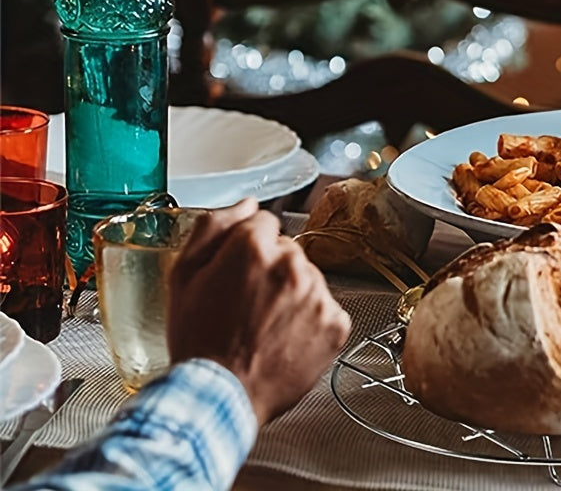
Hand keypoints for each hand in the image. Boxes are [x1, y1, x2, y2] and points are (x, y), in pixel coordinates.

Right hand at [167, 198, 350, 424]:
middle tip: (248, 304)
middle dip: (271, 269)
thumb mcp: (183, 277)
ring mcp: (317, 294)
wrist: (219, 398)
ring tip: (265, 325)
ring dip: (292, 294)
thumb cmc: (198, 340)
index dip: (247, 248)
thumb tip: (245, 203)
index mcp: (253, 247)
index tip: (239, 272)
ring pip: (308, 278)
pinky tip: (286, 338)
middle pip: (288, 250)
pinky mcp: (335, 323)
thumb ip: (213, 228)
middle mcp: (291, 265)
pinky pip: (326, 308)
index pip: (264, 222)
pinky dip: (312, 321)